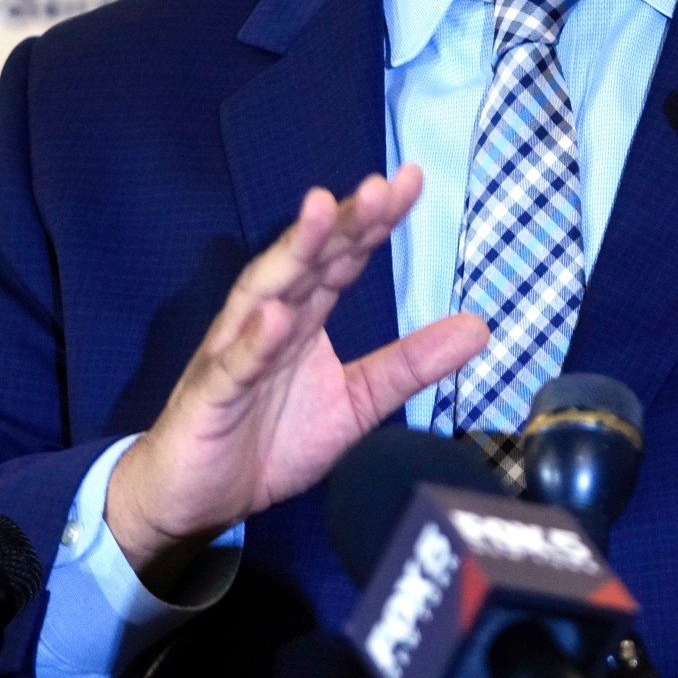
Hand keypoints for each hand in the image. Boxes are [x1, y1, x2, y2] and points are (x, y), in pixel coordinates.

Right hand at [105, 166, 487, 587]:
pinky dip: (254, 340)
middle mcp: (269, 319)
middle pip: (309, 260)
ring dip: (295, 252)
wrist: (198, 497)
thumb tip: (479, 327)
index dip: (374, 221)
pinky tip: (276, 315)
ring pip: (265, 290)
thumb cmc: (270, 441)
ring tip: (323, 211)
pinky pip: (234, 364)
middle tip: (380, 185)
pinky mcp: (210, 395)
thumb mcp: (356, 403)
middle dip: (343, 221)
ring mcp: (235, 351)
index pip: (343, 258)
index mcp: (305, 317)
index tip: (410, 180)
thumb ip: (409, 364)